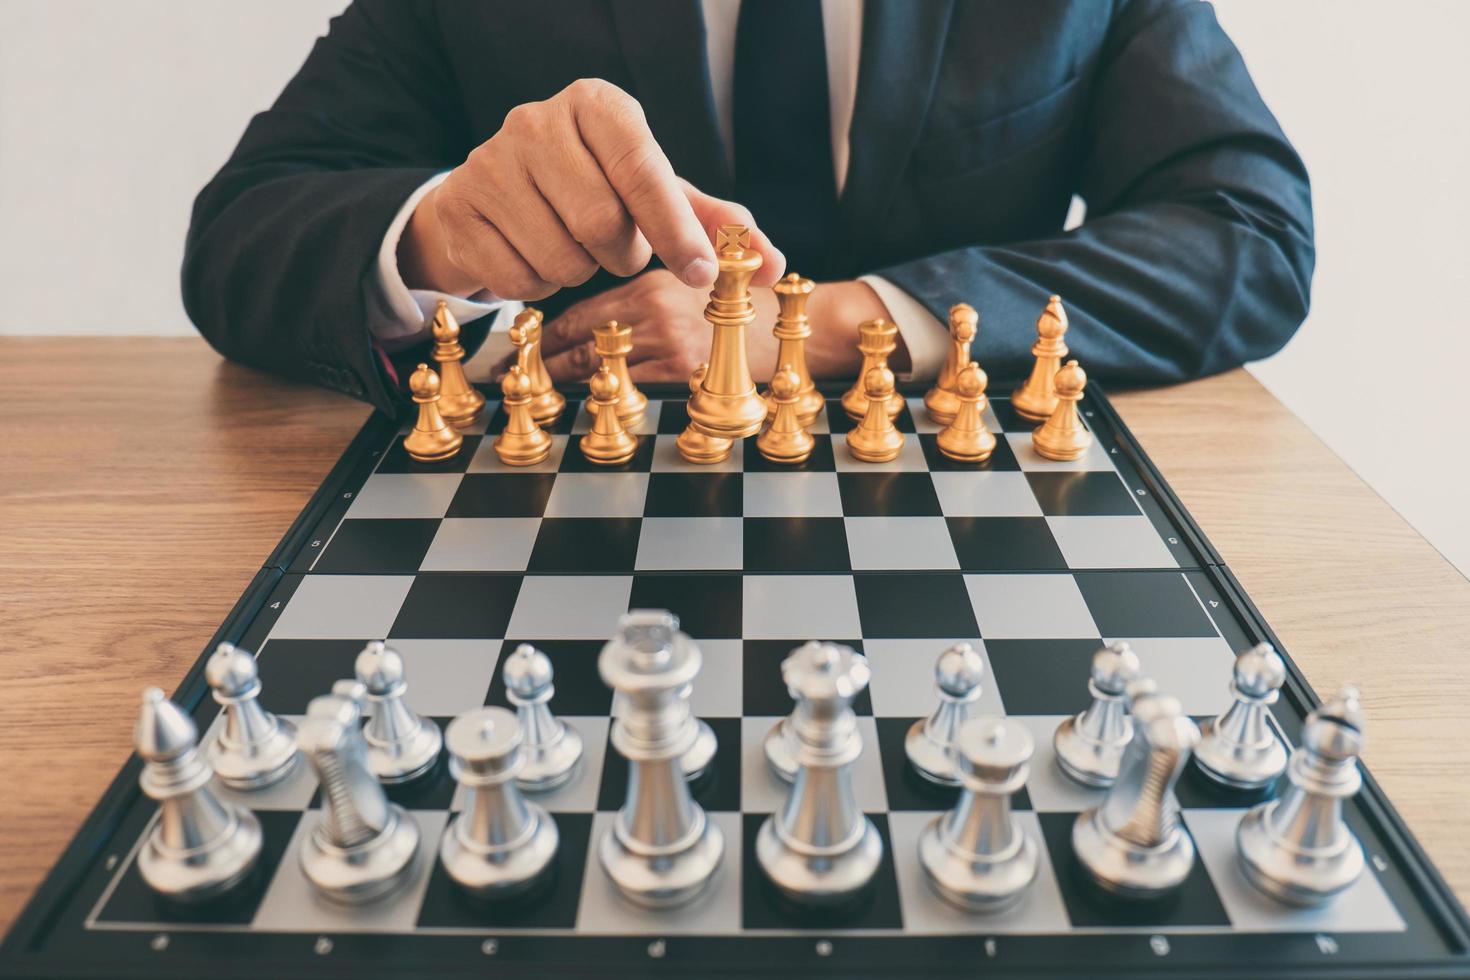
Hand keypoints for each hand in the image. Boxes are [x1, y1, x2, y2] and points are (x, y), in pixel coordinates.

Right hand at [397, 78, 783, 299]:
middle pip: (602, 223)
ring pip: (561, 257)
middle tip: (614, 245)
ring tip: (571, 245)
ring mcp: (489, 162)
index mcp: (596, 105)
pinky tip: (532, 255)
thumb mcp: (657, 198)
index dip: (676, 230)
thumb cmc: (593, 192)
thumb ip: (715, 226)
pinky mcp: (459, 207)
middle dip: (620, 254)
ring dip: (579, 271)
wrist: (493, 198)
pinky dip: (537, 285)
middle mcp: (537, 121)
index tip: (703, 274)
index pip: (644, 169)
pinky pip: (519, 279)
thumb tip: (774, 266)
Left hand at [500, 271, 904, 383]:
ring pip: (597, 366)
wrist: (791, 326)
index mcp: (650, 282)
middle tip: (506, 373)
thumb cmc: (741, 309)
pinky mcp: (681, 370)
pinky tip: (584, 404)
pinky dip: (602, 396)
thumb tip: (593, 326)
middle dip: (539, 359)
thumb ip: (643, 293)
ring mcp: (666, 340)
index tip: (520, 346)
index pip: (581, 312)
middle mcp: (652, 307)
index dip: (545, 332)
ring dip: (560, 382)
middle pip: (577, 339)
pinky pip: (628, 388)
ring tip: (530, 392)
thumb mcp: (685, 285)